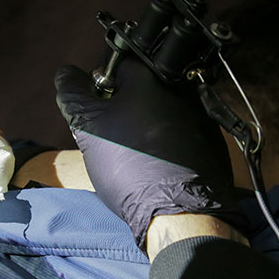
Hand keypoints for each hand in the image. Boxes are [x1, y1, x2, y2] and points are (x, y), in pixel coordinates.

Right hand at [54, 59, 236, 246]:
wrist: (178, 211)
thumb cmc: (130, 165)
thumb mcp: (88, 126)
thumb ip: (73, 94)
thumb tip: (65, 74)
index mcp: (150, 77)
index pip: (117, 67)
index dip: (100, 90)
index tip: (97, 115)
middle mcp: (181, 89)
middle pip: (141, 92)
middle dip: (125, 111)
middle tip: (114, 140)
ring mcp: (200, 116)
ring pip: (161, 114)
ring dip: (147, 129)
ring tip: (137, 158)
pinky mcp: (212, 142)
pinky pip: (182, 136)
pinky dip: (169, 146)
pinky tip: (159, 167)